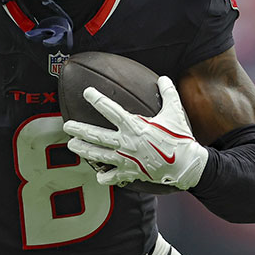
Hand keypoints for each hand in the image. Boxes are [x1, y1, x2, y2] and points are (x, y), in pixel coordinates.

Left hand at [63, 76, 207, 189]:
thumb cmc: (180, 138)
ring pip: (99, 155)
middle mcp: (126, 143)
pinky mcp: (130, 172)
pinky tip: (98, 175)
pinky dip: (104, 176)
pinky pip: (113, 176)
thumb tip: (163, 78)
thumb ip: (168, 93)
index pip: (111, 110)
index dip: (97, 100)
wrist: (186, 165)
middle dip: (80, 129)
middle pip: (97, 135)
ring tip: (72, 145)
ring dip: (84, 150)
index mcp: (135, 126)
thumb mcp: (175, 112)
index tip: (87, 92)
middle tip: (67, 126)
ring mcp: (126, 159)